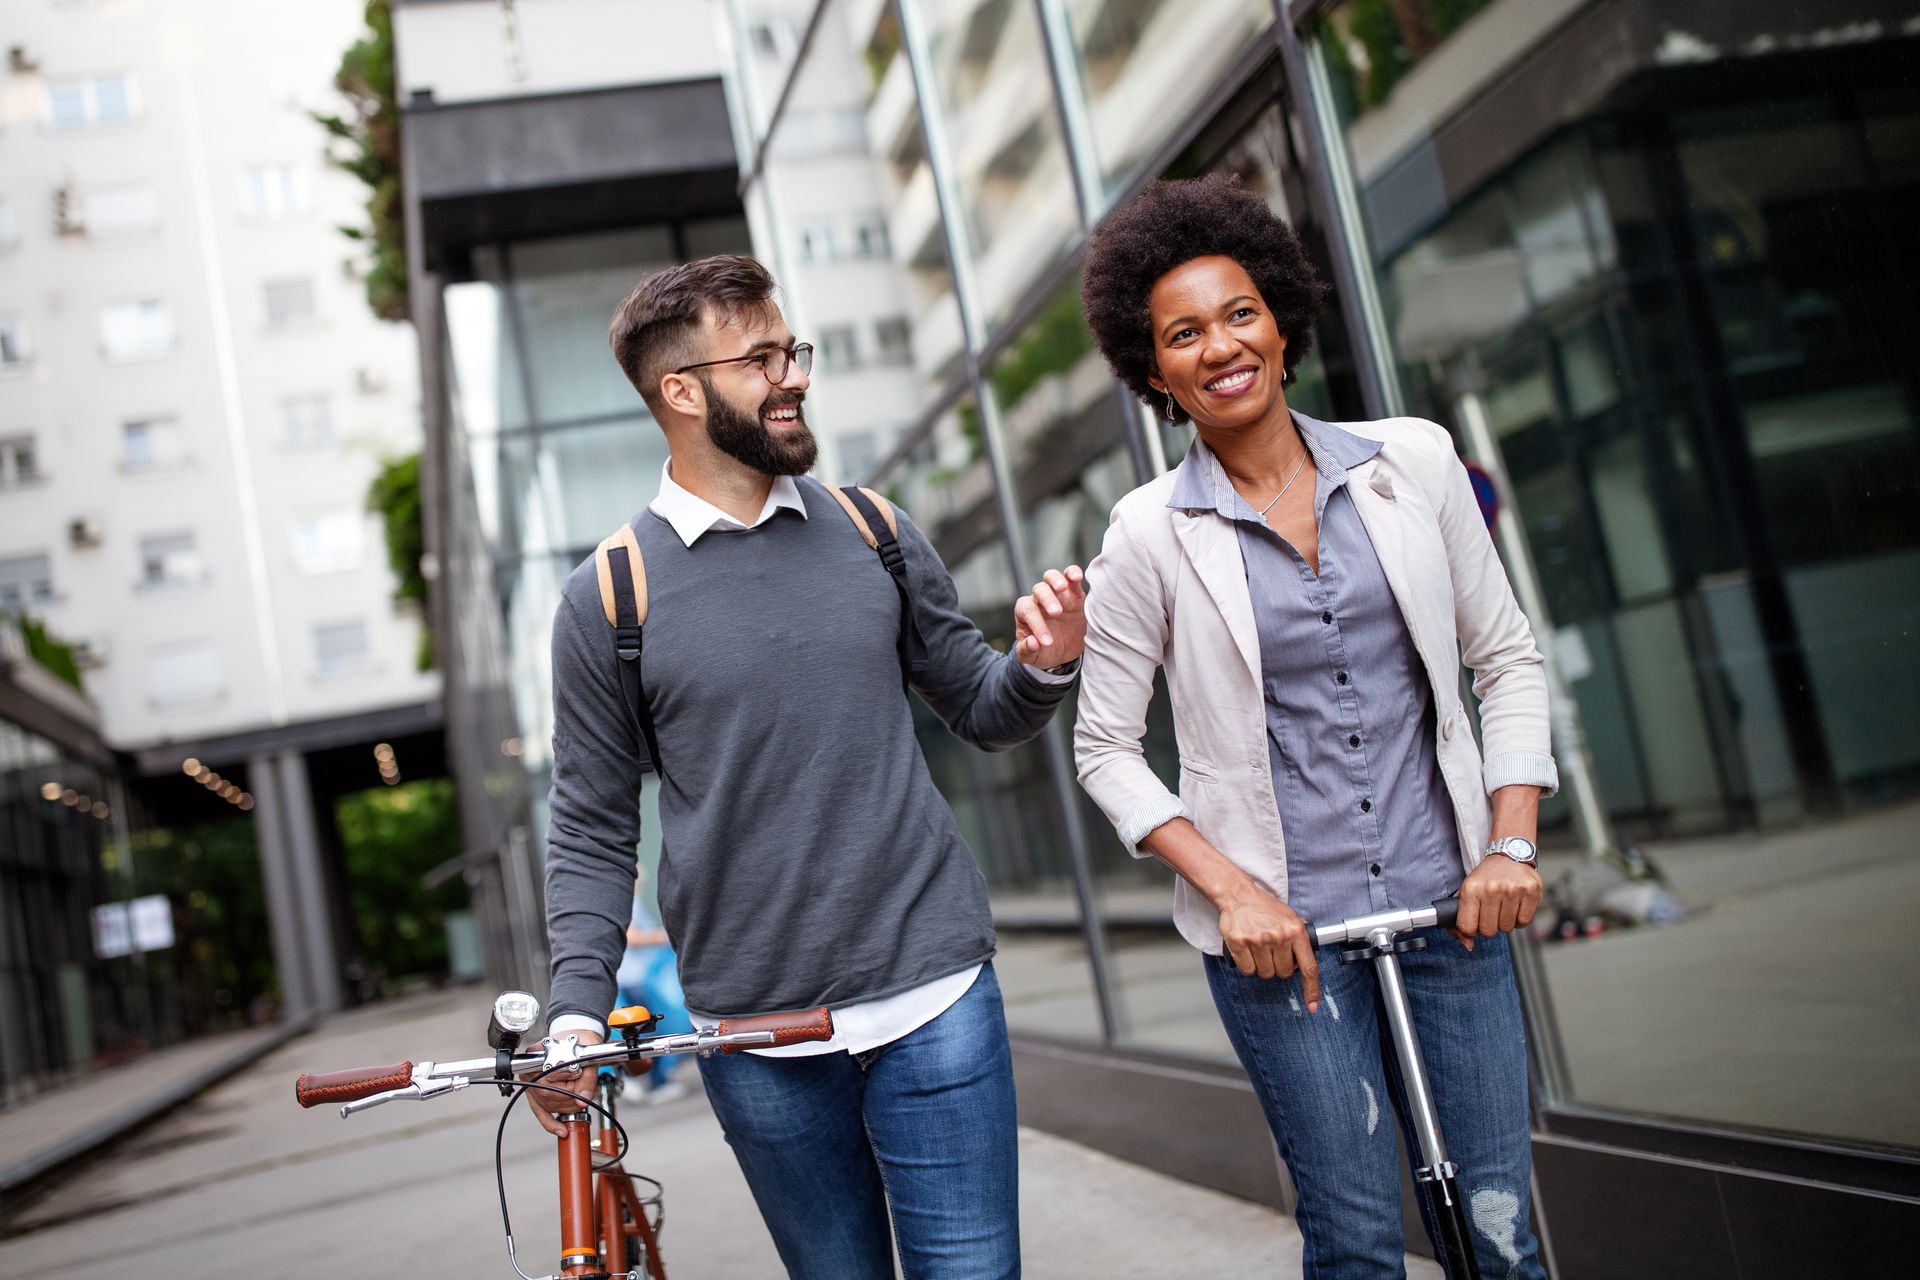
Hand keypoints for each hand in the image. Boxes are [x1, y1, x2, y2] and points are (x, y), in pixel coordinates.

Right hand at [524, 1031, 602, 1135]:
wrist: (577, 1035)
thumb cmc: (579, 1039)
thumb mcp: (588, 1052)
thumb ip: (588, 1075)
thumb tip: (583, 1098)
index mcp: (538, 1056)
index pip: (548, 1084)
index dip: (569, 1091)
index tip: (584, 1090)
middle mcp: (530, 1070)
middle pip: (548, 1098)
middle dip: (571, 1100)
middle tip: (587, 1091)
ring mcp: (532, 1082)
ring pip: (547, 1107)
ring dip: (567, 1108)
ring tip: (582, 1096)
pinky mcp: (537, 1093)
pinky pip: (540, 1112)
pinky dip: (550, 1123)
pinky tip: (561, 1130)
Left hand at [1013, 566, 1086, 667]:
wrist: (1063, 652)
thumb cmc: (1044, 651)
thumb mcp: (1033, 657)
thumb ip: (1027, 651)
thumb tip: (1032, 642)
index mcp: (1025, 613)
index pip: (1028, 611)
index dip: (1037, 625)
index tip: (1048, 642)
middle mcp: (1038, 599)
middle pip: (1038, 590)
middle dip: (1047, 600)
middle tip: (1056, 613)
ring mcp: (1057, 594)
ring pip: (1051, 577)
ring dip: (1056, 580)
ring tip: (1062, 587)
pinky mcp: (1074, 594)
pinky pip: (1071, 576)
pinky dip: (1073, 573)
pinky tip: (1077, 577)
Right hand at [1218, 887, 1320, 1010]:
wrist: (1238, 895)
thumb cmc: (1264, 908)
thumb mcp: (1290, 918)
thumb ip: (1298, 939)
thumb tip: (1304, 963)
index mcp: (1295, 931)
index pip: (1309, 967)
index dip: (1311, 989)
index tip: (1312, 1006)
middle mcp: (1279, 937)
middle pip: (1283, 973)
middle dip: (1278, 967)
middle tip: (1272, 952)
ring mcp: (1259, 941)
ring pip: (1265, 973)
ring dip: (1262, 966)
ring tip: (1259, 948)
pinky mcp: (1240, 944)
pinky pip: (1247, 970)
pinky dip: (1247, 964)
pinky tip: (1247, 950)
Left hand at [1453, 853, 1542, 950]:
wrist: (1509, 853)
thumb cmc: (1486, 877)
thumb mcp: (1466, 891)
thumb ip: (1461, 920)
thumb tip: (1467, 945)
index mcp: (1471, 889)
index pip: (1467, 927)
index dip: (1471, 930)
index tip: (1475, 922)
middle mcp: (1491, 889)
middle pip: (1488, 931)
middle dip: (1489, 927)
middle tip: (1491, 912)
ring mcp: (1512, 890)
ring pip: (1507, 928)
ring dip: (1505, 922)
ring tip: (1503, 906)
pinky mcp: (1531, 891)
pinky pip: (1524, 922)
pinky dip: (1519, 919)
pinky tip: (1515, 906)